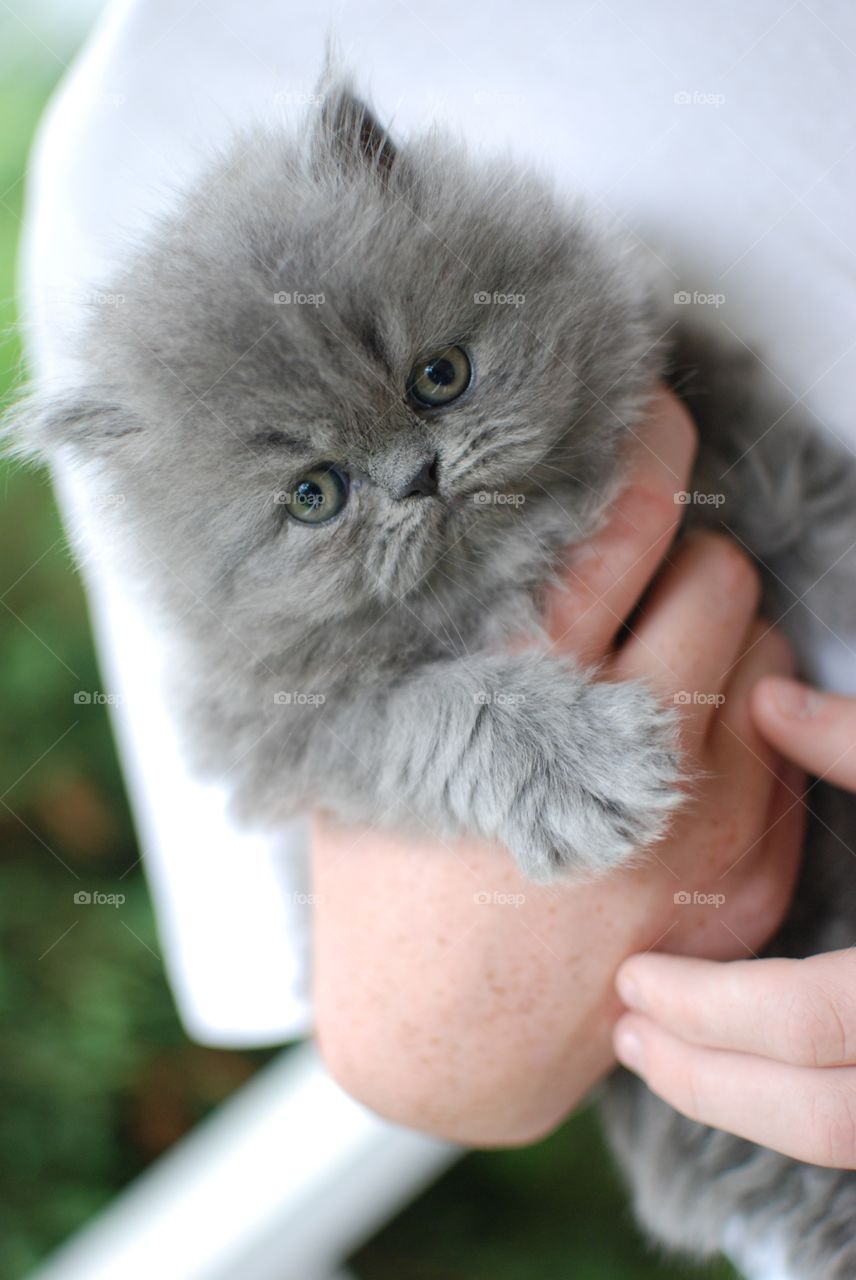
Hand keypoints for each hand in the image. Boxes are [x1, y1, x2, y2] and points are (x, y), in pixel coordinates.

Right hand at [311, 389, 803, 1145]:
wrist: (445, 1041)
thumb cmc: (395, 892)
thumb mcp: (372, 744)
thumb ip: (426, 636)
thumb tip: (464, 529)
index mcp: (513, 693)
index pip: (621, 522)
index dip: (649, 448)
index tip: (653, 419)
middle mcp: (618, 744)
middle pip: (715, 572)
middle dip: (686, 552)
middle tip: (646, 569)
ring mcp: (695, 812)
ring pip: (769, 647)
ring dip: (723, 632)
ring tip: (662, 661)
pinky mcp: (742, 867)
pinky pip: (788, 737)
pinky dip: (751, 714)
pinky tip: (685, 740)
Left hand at [613, 678, 855, 1166]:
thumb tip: (764, 702)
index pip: (816, 1017)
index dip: (712, 1008)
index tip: (633, 976)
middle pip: (827, 1114)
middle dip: (708, 1080)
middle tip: (626, 1035)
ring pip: (852, 1142)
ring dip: (744, 1107)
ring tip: (659, 1059)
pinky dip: (802, 1111)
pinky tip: (748, 1072)